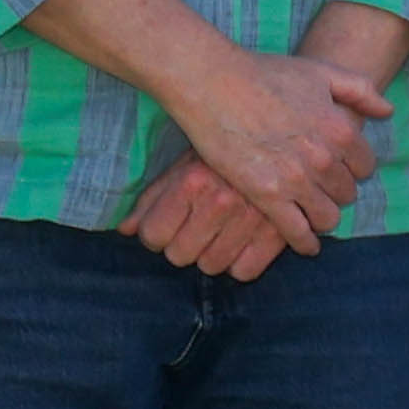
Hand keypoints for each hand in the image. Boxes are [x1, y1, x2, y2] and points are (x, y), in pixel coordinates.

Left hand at [123, 159, 299, 279]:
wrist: (284, 137)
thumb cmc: (226, 151)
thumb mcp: (185, 164)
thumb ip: (152, 197)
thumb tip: (125, 230)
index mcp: (192, 181)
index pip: (153, 235)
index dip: (155, 234)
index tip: (165, 228)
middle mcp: (220, 201)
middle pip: (179, 255)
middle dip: (183, 245)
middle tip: (195, 230)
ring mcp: (251, 219)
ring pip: (211, 266)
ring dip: (211, 255)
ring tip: (220, 235)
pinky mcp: (279, 232)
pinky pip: (245, 271)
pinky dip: (241, 264)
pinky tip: (242, 245)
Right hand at [171, 37, 377, 238]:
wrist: (213, 82)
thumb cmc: (264, 73)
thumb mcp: (320, 72)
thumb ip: (360, 91)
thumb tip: (387, 112)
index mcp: (341, 130)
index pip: (364, 166)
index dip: (352, 167)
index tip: (338, 167)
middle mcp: (324, 158)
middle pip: (347, 193)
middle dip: (337, 191)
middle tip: (320, 188)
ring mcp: (296, 179)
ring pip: (328, 216)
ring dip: (324, 216)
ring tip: (313, 212)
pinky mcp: (267, 196)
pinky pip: (297, 232)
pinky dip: (305, 243)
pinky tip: (307, 245)